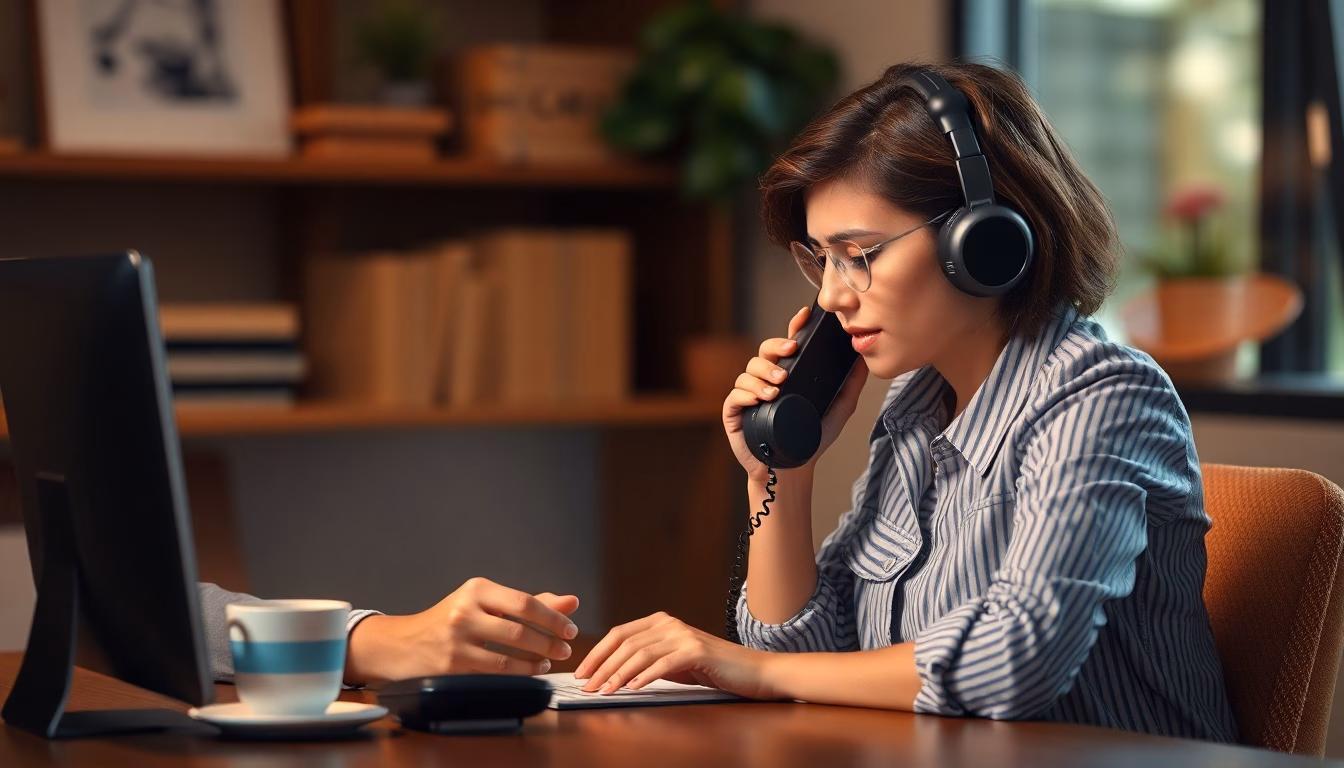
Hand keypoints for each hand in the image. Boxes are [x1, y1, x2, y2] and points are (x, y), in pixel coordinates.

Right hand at [343, 577, 579, 685]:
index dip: (552, 618)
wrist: (404, 642)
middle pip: (519, 630)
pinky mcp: (452, 665)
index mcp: (477, 588)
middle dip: (549, 641)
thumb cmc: (453, 620)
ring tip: (549, 660)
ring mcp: (457, 640)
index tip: (570, 629)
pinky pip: (495, 672)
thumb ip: (529, 602)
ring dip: (536, 660)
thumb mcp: (486, 602)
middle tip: (565, 648)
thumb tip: (571, 602)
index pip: (524, 602)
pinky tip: (531, 670)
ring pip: (508, 655)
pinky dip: (519, 673)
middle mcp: (465, 611)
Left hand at [573, 612, 772, 699]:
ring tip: (603, 691)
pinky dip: (643, 677)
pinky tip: (631, 689)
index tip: (581, 672)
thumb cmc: (712, 670)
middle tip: (586, 686)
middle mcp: (670, 624)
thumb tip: (614, 675)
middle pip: (624, 642)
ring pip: (640, 653)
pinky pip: (663, 664)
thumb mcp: (674, 662)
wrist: (752, 671)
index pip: (619, 634)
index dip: (597, 653)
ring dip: (617, 673)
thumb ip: (649, 661)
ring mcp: (683, 635)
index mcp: (661, 622)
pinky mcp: (696, 651)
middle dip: (601, 665)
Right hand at [723, 305, 868, 483]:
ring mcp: (748, 397)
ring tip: (778, 385)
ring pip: (747, 372)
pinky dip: (745, 394)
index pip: (787, 345)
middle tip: (791, 351)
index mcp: (787, 375)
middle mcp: (765, 381)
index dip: (793, 328)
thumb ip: (851, 384)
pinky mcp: (735, 415)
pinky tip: (759, 398)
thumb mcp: (839, 409)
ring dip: (762, 374)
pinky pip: (733, 397)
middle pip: (763, 352)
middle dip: (776, 348)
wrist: (794, 470)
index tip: (804, 317)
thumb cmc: (812, 439)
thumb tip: (864, 359)